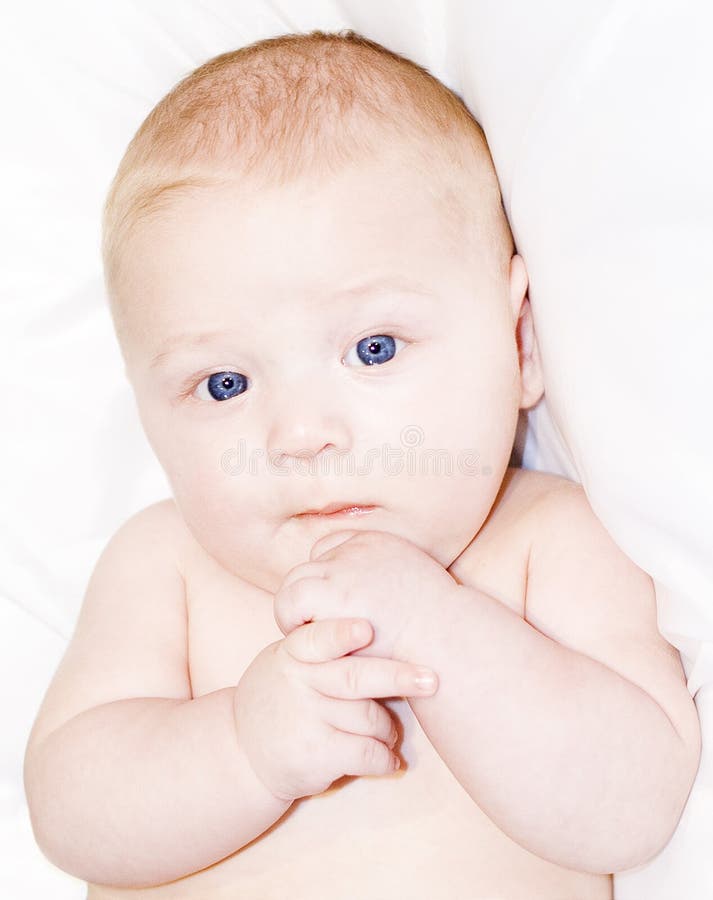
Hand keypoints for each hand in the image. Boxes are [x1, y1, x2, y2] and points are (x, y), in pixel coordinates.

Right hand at [233, 617, 437, 801]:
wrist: (242, 752)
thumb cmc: (281, 695)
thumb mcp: (286, 659)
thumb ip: (320, 643)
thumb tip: (378, 622)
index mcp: (294, 652)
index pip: (318, 639)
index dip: (342, 634)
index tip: (366, 628)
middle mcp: (298, 682)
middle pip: (355, 677)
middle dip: (398, 677)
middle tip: (431, 679)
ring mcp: (306, 719)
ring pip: (370, 718)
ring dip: (388, 729)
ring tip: (388, 733)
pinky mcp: (316, 754)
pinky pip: (367, 753)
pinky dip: (385, 759)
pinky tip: (388, 761)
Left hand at [274, 530, 459, 659]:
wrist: (449, 641)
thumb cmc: (439, 631)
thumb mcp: (414, 591)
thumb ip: (383, 585)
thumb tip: (368, 604)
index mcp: (380, 543)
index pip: (332, 548)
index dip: (327, 581)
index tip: (333, 611)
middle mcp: (359, 548)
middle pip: (311, 564)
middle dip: (309, 596)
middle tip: (313, 628)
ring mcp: (345, 568)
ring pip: (295, 580)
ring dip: (294, 609)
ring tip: (306, 637)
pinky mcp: (333, 592)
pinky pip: (291, 600)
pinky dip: (290, 619)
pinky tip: (306, 642)